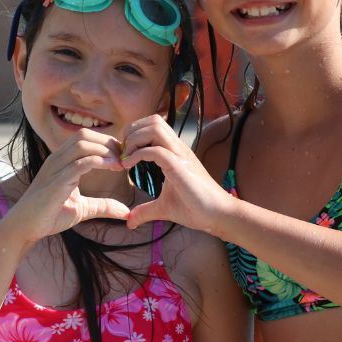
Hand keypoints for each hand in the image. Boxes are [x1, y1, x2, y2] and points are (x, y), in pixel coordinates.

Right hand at [9, 130, 129, 243]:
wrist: (25, 227)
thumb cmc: (49, 215)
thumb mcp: (83, 209)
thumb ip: (103, 206)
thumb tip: (125, 212)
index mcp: (62, 161)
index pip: (85, 138)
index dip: (106, 143)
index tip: (123, 157)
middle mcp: (57, 160)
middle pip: (85, 135)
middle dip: (108, 142)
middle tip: (125, 158)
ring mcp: (55, 169)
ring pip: (82, 144)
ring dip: (105, 150)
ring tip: (121, 163)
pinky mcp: (56, 182)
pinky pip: (79, 163)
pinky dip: (99, 161)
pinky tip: (112, 167)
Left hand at [120, 115, 232, 233]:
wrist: (218, 215)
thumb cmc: (196, 208)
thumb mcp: (164, 208)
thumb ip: (146, 211)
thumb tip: (130, 221)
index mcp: (175, 152)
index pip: (153, 125)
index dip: (134, 134)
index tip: (124, 155)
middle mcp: (178, 149)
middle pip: (153, 120)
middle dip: (132, 132)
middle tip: (123, 154)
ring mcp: (180, 156)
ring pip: (154, 128)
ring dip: (134, 140)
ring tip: (126, 159)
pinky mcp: (180, 168)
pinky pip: (156, 150)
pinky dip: (138, 155)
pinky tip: (129, 167)